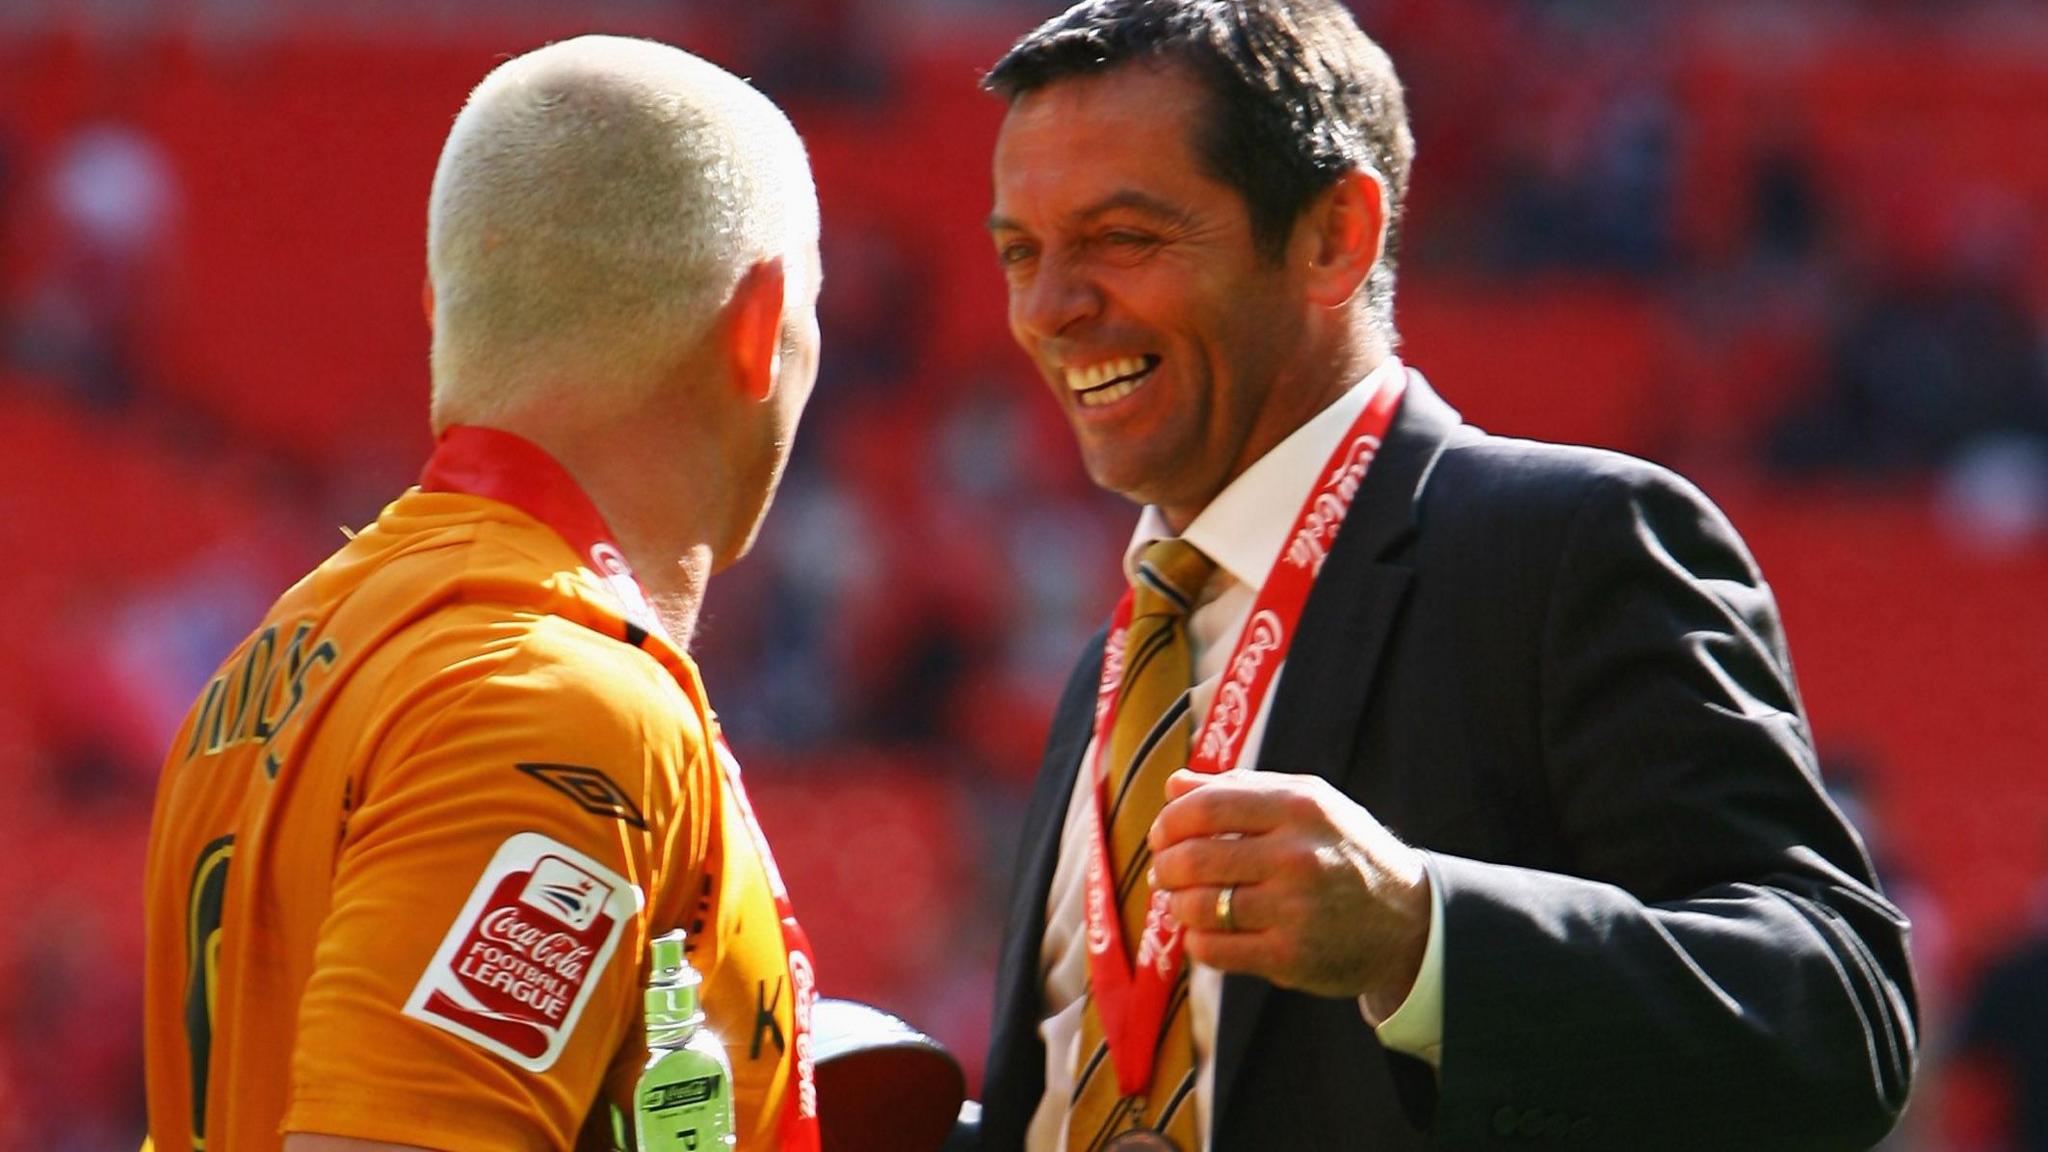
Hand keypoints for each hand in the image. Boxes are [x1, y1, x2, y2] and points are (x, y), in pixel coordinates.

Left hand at [1147, 769, 1430, 1013]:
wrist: (1410, 922)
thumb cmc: (1346, 853)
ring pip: (1200, 906)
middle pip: (1196, 857)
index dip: (1171, 821)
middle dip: (1167, 865)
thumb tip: (1174, 785)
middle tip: (1164, 870)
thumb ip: (1241, 790)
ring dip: (1177, 904)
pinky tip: (1204, 931)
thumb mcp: (1309, 804)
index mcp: (1299, 807)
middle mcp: (1297, 856)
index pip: (1207, 806)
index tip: (1162, 833)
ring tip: (1180, 900)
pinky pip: (1214, 949)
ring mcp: (1294, 910)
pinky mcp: (1290, 957)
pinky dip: (1196, 940)